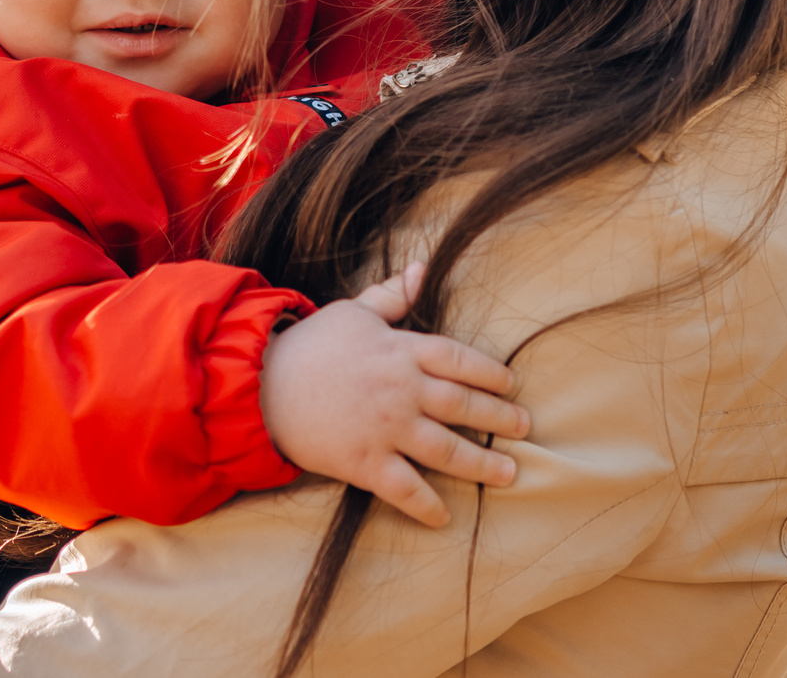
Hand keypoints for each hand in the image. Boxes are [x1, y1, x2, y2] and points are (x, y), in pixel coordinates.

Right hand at [257, 262, 529, 527]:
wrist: (260, 385)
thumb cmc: (309, 346)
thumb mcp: (353, 312)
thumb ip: (392, 295)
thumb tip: (422, 268)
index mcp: (400, 350)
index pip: (459, 360)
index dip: (490, 374)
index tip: (511, 385)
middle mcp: (401, 389)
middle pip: (463, 405)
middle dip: (499, 418)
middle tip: (525, 428)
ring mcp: (385, 428)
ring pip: (445, 450)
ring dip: (481, 464)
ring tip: (508, 474)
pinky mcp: (364, 462)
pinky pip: (405, 488)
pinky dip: (427, 505)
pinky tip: (446, 517)